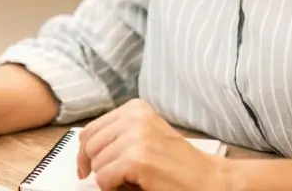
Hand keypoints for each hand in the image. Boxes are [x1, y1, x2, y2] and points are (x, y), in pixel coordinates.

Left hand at [76, 99, 241, 190]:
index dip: (84, 152)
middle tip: (107, 179)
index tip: (85, 166)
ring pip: (96, 164)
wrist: (208, 179)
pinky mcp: (137, 159)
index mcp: (135, 108)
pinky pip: (104, 178)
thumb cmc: (177, 163)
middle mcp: (134, 117)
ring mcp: (135, 137)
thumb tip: (83, 151)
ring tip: (131, 180)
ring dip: (108, 178)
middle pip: (88, 145)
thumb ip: (118, 135)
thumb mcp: (145, 136)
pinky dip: (112, 188)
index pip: (91, 129)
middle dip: (93, 166)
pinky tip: (133, 185)